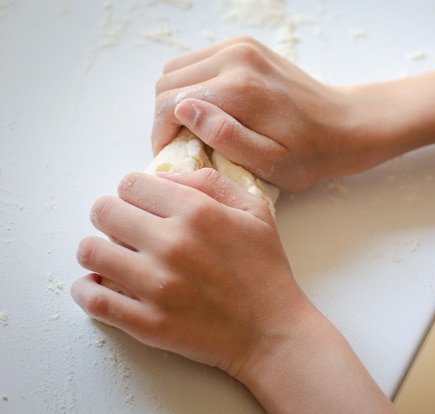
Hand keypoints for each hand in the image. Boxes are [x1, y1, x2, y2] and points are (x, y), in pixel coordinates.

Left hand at [72, 168, 396, 412]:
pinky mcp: (146, 322)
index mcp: (197, 211)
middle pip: (103, 211)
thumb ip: (210, 182)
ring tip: (114, 257)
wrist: (271, 331)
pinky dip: (86, 289)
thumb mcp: (254, 210)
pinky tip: (99, 285)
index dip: (133, 192)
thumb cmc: (264, 269)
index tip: (141, 205)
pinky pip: (92, 298)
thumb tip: (164, 177)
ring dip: (98, 250)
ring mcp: (156, 285)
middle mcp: (172, 244)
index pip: (129, 184)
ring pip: (90, 251)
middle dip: (111, 216)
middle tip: (125, 230)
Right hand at [152, 36, 366, 190]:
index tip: (172, 157)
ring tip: (195, 130)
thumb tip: (183, 111)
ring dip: (176, 100)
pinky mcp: (245, 46)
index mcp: (240, 88)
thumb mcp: (270, 163)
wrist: (344, 125)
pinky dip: (193, 86)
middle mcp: (236, 57)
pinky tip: (211, 111)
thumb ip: (225, 138)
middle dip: (165, 118)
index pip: (168, 104)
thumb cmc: (310, 153)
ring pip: (177, 69)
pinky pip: (198, 62)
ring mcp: (241, 47)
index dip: (160, 135)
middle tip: (183, 147)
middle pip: (167, 82)